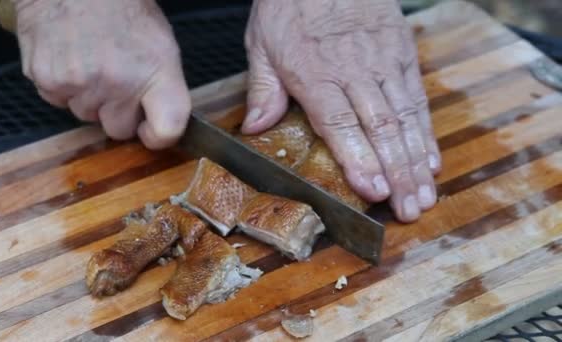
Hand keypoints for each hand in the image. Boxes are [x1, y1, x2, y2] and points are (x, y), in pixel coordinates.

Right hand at [13, 0, 190, 147]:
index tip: (151, 131)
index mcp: (155, 73)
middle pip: (119, 130)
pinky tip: (70, 57)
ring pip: (85, 115)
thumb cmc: (122, 9)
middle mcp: (118, 83)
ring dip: (89, 97)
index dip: (159, 137)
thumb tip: (160, 123)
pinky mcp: (47, 80)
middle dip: (118, 112)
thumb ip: (163, 89)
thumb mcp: (161, 46)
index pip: (167, 128)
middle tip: (116, 78)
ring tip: (91, 59)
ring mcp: (79, 84)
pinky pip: (58, 100)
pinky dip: (63, 86)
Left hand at [242, 0, 440, 221]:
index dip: (359, 160)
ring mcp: (383, 63)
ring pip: (405, 119)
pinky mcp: (402, 54)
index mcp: (315, 73)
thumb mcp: (262, 43)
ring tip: (425, 196)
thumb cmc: (292, 4)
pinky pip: (416, 99)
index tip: (373, 191)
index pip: (340, 124)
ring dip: (417, 162)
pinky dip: (426, 133)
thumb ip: (263, 88)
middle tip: (408, 210)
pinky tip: (432, 160)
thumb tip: (257, 129)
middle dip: (397, 174)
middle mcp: (354, 71)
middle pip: (380, 129)